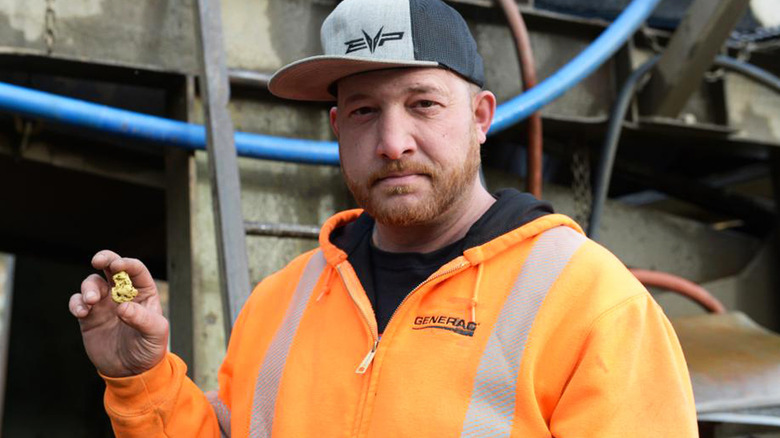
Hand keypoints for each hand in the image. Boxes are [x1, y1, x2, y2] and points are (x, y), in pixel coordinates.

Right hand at [68, 250, 168, 376]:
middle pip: (111, 267)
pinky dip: (76, 302)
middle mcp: (123, 294)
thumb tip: (123, 307)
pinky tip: (82, 312)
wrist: (131, 371)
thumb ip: (142, 319)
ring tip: (91, 301)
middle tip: (98, 261)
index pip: (135, 270)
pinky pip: (78, 302)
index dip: (127, 264)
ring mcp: (104, 304)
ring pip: (92, 283)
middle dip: (105, 258)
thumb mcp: (154, 334)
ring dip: (88, 287)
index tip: (117, 266)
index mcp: (143, 292)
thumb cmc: (149, 349)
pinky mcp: (89, 317)